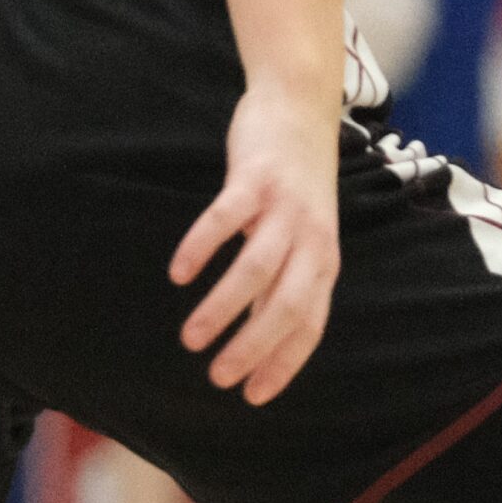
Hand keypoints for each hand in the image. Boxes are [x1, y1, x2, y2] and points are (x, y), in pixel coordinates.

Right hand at [169, 81, 341, 403]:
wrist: (299, 107)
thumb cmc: (294, 182)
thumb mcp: (302, 234)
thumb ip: (284, 278)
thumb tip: (258, 336)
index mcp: (323, 259)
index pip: (309, 324)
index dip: (283, 363)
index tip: (253, 396)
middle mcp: (311, 238)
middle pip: (287, 304)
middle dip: (253, 347)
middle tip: (218, 377)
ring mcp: (285, 208)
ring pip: (256, 269)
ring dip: (223, 308)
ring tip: (192, 338)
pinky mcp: (256, 179)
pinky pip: (227, 220)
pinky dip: (202, 248)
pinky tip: (179, 273)